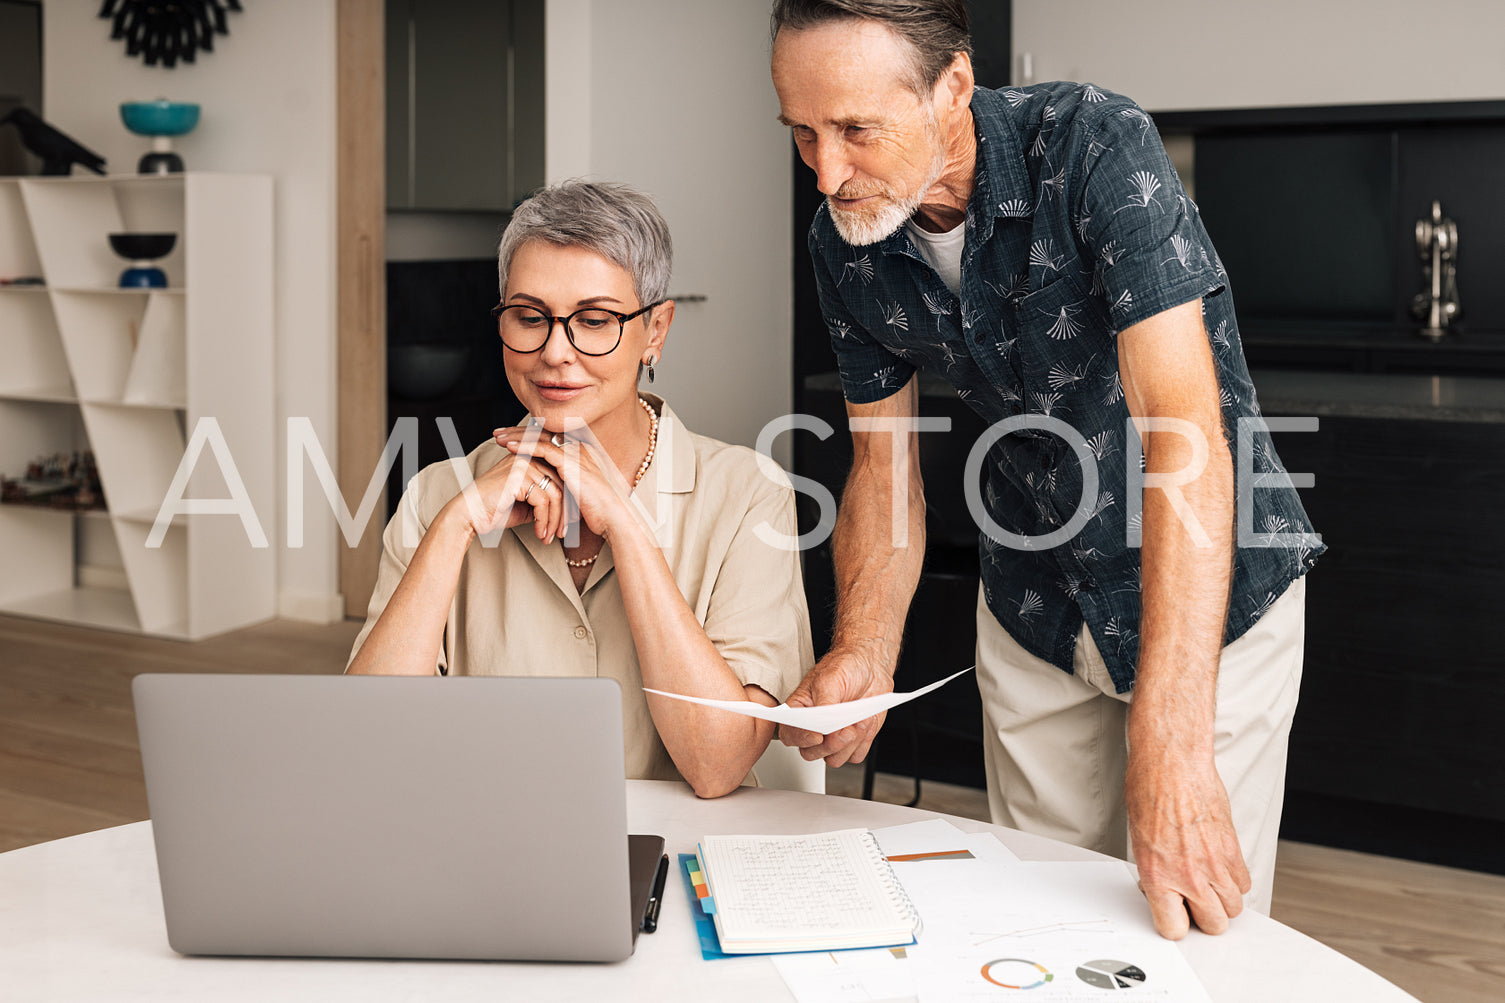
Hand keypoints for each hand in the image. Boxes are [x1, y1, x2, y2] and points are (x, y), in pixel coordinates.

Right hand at [443, 434, 566, 542]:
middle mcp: (529, 457)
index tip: (567, 525)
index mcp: (531, 459)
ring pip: (554, 494)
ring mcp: (524, 464)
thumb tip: (567, 511)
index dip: (566, 503)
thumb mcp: (526, 504)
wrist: (469, 515)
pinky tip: (539, 533)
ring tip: (549, 537)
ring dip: (554, 520)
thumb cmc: (494, 510)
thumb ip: (545, 501)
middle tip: (563, 533)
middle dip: (563, 513)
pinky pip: (543, 501)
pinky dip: (544, 520)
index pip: (560, 479)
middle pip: (560, 485)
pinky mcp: (518, 476)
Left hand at [497, 428, 637, 542]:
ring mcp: (575, 452)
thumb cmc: (597, 511)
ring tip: (498, 437)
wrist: (613, 517)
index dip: (528, 436)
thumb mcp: (576, 494)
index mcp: (580, 453)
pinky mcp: (571, 461)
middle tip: (498, 432)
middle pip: (542, 433)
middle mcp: (578, 448)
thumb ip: (563, 485)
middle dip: (518, 432)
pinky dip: (525, 446)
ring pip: (540, 438)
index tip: (509, 438)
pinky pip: (543, 449)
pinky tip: (509, 447)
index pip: (549, 438)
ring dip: (517, 436)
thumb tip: (548, 490)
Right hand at [779, 649, 893, 767]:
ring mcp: (833, 736)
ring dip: (850, 743)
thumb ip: (824, 703)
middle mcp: (814, 727)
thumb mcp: (830, 679)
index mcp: (800, 710)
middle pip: (811, 753)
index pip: (789, 733)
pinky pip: (855, 756)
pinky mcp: (853, 742)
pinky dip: (863, 742)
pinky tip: (866, 721)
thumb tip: (821, 724)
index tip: (818, 735)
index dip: (801, 738)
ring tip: (860, 720)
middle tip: (847, 730)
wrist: (871, 666)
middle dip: (831, 745)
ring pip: (834, 758)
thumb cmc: (845, 666)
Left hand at [1125, 750, 1250, 938]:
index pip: (1173, 928)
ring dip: (1222, 900)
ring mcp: (1215, 864)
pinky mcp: (1233, 849)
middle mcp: (1189, 875)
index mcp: (1158, 875)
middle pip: (1213, 924)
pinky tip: (1220, 867)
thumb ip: (1154, 871)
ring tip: (1208, 883)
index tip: (1174, 915)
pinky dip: (1235, 880)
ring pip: (1234, 908)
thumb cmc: (1149, 791)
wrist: (1172, 763)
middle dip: (1203, 917)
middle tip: (1194, 901)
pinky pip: (1244, 882)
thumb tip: (1162, 887)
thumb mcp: (1138, 839)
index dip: (1174, 923)